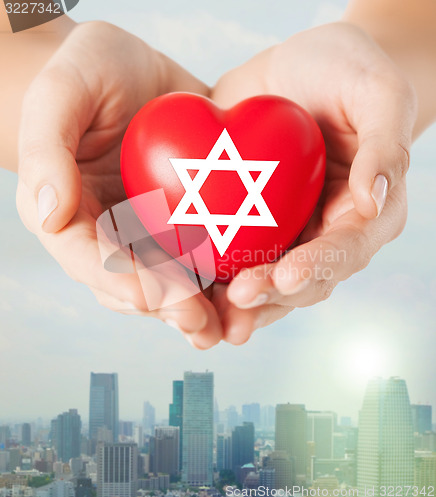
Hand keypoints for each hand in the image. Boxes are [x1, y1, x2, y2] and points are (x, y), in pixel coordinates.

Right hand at [16, 21, 223, 348]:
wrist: (133, 67)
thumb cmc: (88, 71)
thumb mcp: (60, 92)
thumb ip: (46, 151)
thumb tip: (50, 213)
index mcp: (70, 213)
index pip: (87, 258)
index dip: (117, 281)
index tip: (150, 295)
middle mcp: (109, 231)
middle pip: (133, 283)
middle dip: (167, 307)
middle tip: (200, 325)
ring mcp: (149, 229)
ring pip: (171, 280)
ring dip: (197, 308)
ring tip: (227, 327)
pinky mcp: (186, 219)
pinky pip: (203, 253)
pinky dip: (223, 275)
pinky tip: (247, 289)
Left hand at [210, 22, 416, 343]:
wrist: (299, 68)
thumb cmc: (346, 73)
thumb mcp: (377, 93)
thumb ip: (384, 146)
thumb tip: (372, 202)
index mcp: (362, 213)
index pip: (345, 250)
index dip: (318, 266)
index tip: (287, 276)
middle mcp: (323, 232)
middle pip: (301, 278)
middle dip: (269, 294)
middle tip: (237, 300)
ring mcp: (284, 231)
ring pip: (263, 279)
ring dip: (238, 304)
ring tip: (209, 321)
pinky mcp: (245, 221)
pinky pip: (228, 253)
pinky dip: (208, 276)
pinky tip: (184, 288)